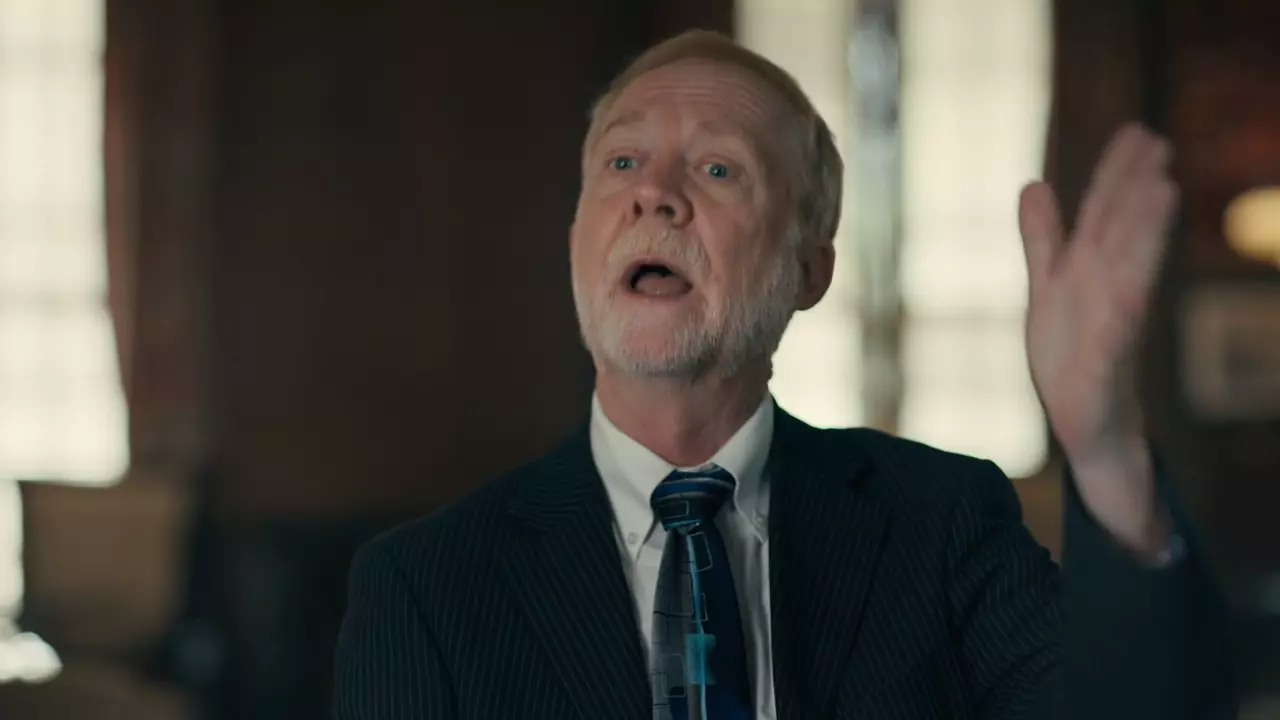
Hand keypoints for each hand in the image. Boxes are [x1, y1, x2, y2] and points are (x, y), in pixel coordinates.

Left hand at [1017, 123, 1176, 552]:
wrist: (1087, 424)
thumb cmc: (1071, 354)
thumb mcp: (1047, 287)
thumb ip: (1043, 238)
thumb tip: (1034, 183)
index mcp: (1088, 273)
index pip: (1104, 217)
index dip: (1117, 175)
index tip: (1138, 132)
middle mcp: (1106, 294)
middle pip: (1121, 236)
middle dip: (1136, 191)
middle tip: (1158, 144)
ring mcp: (1111, 330)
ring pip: (1130, 276)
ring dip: (1144, 238)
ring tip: (1162, 194)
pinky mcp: (1106, 370)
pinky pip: (1116, 341)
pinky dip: (1122, 316)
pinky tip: (1130, 292)